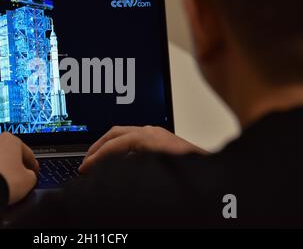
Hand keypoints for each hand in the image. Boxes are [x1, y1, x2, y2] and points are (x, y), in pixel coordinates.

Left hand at [0, 132, 38, 204]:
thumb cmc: (3, 181)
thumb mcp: (28, 180)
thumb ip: (31, 175)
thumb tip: (28, 177)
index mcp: (10, 140)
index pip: (26, 152)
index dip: (32, 164)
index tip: (32, 172)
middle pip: (5, 151)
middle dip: (10, 163)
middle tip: (15, 177)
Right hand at [79, 126, 207, 172]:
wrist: (217, 171)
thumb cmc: (194, 168)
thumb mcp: (159, 169)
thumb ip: (133, 166)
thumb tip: (111, 169)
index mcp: (149, 137)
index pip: (114, 144)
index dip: (96, 156)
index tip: (85, 168)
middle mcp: (152, 131)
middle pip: (115, 132)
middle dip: (97, 146)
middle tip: (86, 162)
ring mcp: (156, 133)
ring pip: (123, 133)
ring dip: (108, 145)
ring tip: (97, 159)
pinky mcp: (161, 139)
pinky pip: (133, 138)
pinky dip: (120, 147)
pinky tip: (118, 159)